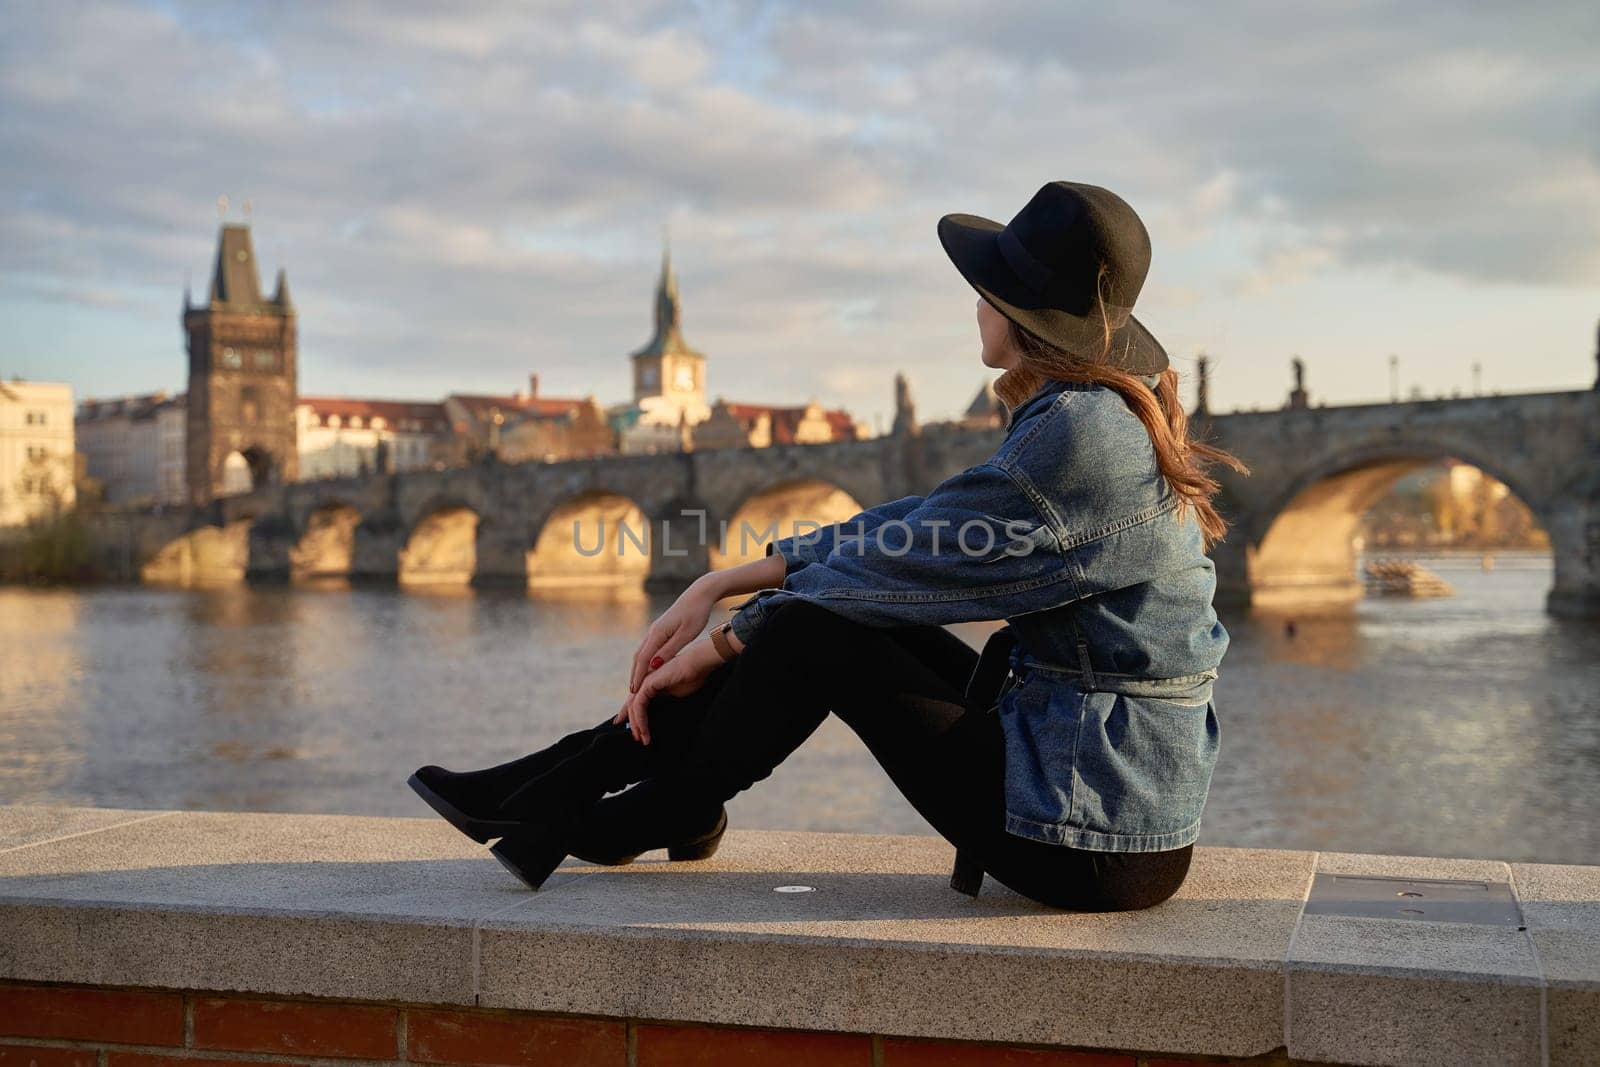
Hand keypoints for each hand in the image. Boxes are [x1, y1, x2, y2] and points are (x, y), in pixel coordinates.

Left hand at [613, 637, 728, 744]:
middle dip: (633, 723)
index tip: (634, 730)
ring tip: (643, 738)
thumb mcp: (674, 694)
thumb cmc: (691, 677)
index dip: (632, 716)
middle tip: (638, 739)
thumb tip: (659, 714)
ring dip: (637, 724)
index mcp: (651, 682)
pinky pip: (638, 705)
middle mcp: (644, 681)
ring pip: (633, 707)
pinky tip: (644, 730)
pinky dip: (640, 719)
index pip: (637, 701)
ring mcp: (644, 681)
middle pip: (632, 705)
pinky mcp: (647, 684)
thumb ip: (663, 701)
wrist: (698, 665)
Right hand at [628, 576, 718, 693]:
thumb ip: (670, 650)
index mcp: (657, 633)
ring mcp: (655, 630)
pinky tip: (649, 667)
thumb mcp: (686, 635)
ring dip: (638, 668)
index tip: (634, 691)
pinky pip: (648, 648)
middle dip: (634, 674)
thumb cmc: (696, 614)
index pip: (643, 659)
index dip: (638, 676)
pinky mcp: (661, 629)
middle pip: (638, 657)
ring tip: (638, 683)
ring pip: (642, 652)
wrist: (699, 594)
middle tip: (632, 692)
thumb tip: (654, 666)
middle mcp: (653, 631)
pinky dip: (644, 660)